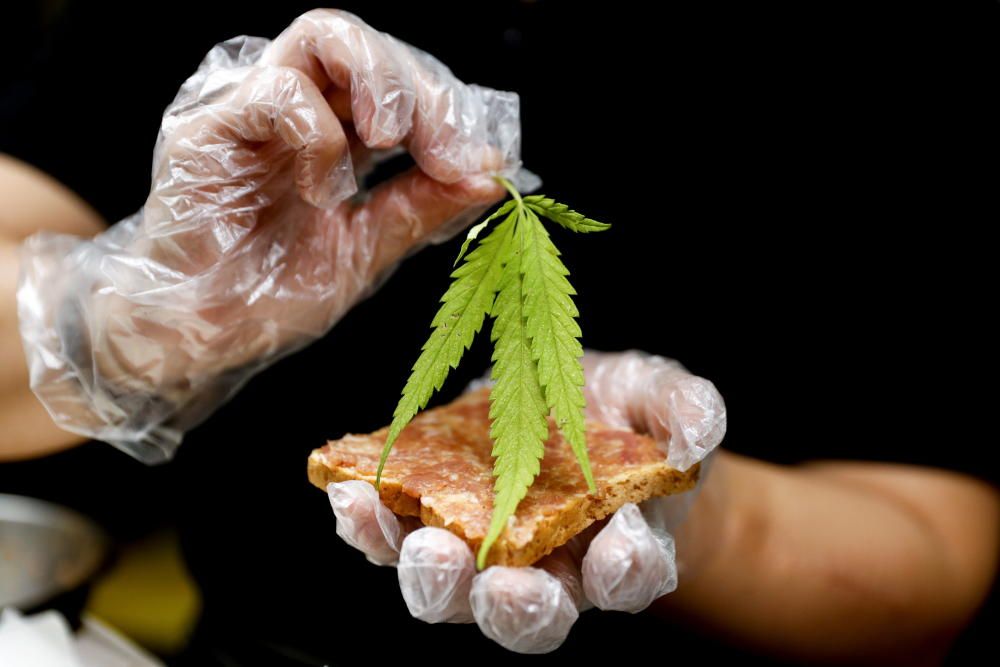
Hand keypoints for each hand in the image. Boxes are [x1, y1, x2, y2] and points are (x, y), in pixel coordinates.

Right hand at [17, 10, 523, 461]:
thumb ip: (423, 208)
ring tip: (389, 143)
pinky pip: (278, 92)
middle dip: (426, 93)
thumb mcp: (367, 249)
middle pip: (371, 47)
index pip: (402, 81)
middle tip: (448, 151)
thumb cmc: (271, 292)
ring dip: (379, 83)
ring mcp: (251, 109)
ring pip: (324, 35)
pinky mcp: (208, 125)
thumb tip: (493, 174)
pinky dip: (320, 137)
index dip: (449, 110)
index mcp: (337, 133)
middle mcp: (297, 109)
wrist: (202, 337)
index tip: (483, 159)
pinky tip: (320, 190)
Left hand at [326, 350, 726, 652]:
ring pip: (453, 592)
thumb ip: (688, 414)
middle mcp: (549, 570)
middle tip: (501, 586)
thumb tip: (697, 438)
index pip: (628, 577)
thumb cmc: (631, 419)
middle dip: (515, 607)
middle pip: (530, 615)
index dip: (626, 570)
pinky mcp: (430, 518)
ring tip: (419, 545)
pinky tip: (352, 498)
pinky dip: (370, 526)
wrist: (568, 410)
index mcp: (620, 549)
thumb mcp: (667, 400)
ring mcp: (482, 551)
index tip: (622, 547)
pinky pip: (394, 537)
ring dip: (432, 577)